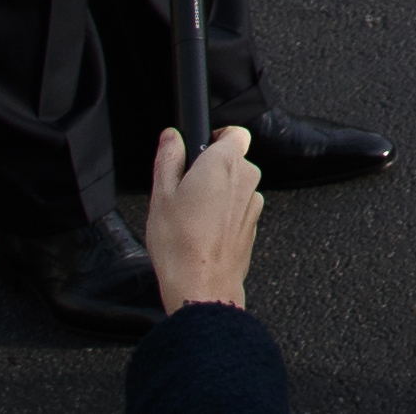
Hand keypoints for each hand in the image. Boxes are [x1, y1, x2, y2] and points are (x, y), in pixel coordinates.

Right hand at [146, 123, 261, 312]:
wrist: (201, 284)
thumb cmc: (180, 242)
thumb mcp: (161, 195)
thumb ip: (168, 158)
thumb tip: (171, 136)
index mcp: (225, 162)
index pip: (234, 132)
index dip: (216, 136)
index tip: (198, 149)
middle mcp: (246, 177)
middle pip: (233, 160)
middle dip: (211, 169)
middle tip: (184, 190)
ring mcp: (253, 202)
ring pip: (236, 186)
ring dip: (218, 193)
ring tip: (190, 216)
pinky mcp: (254, 223)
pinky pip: (239, 208)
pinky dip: (224, 214)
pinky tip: (203, 231)